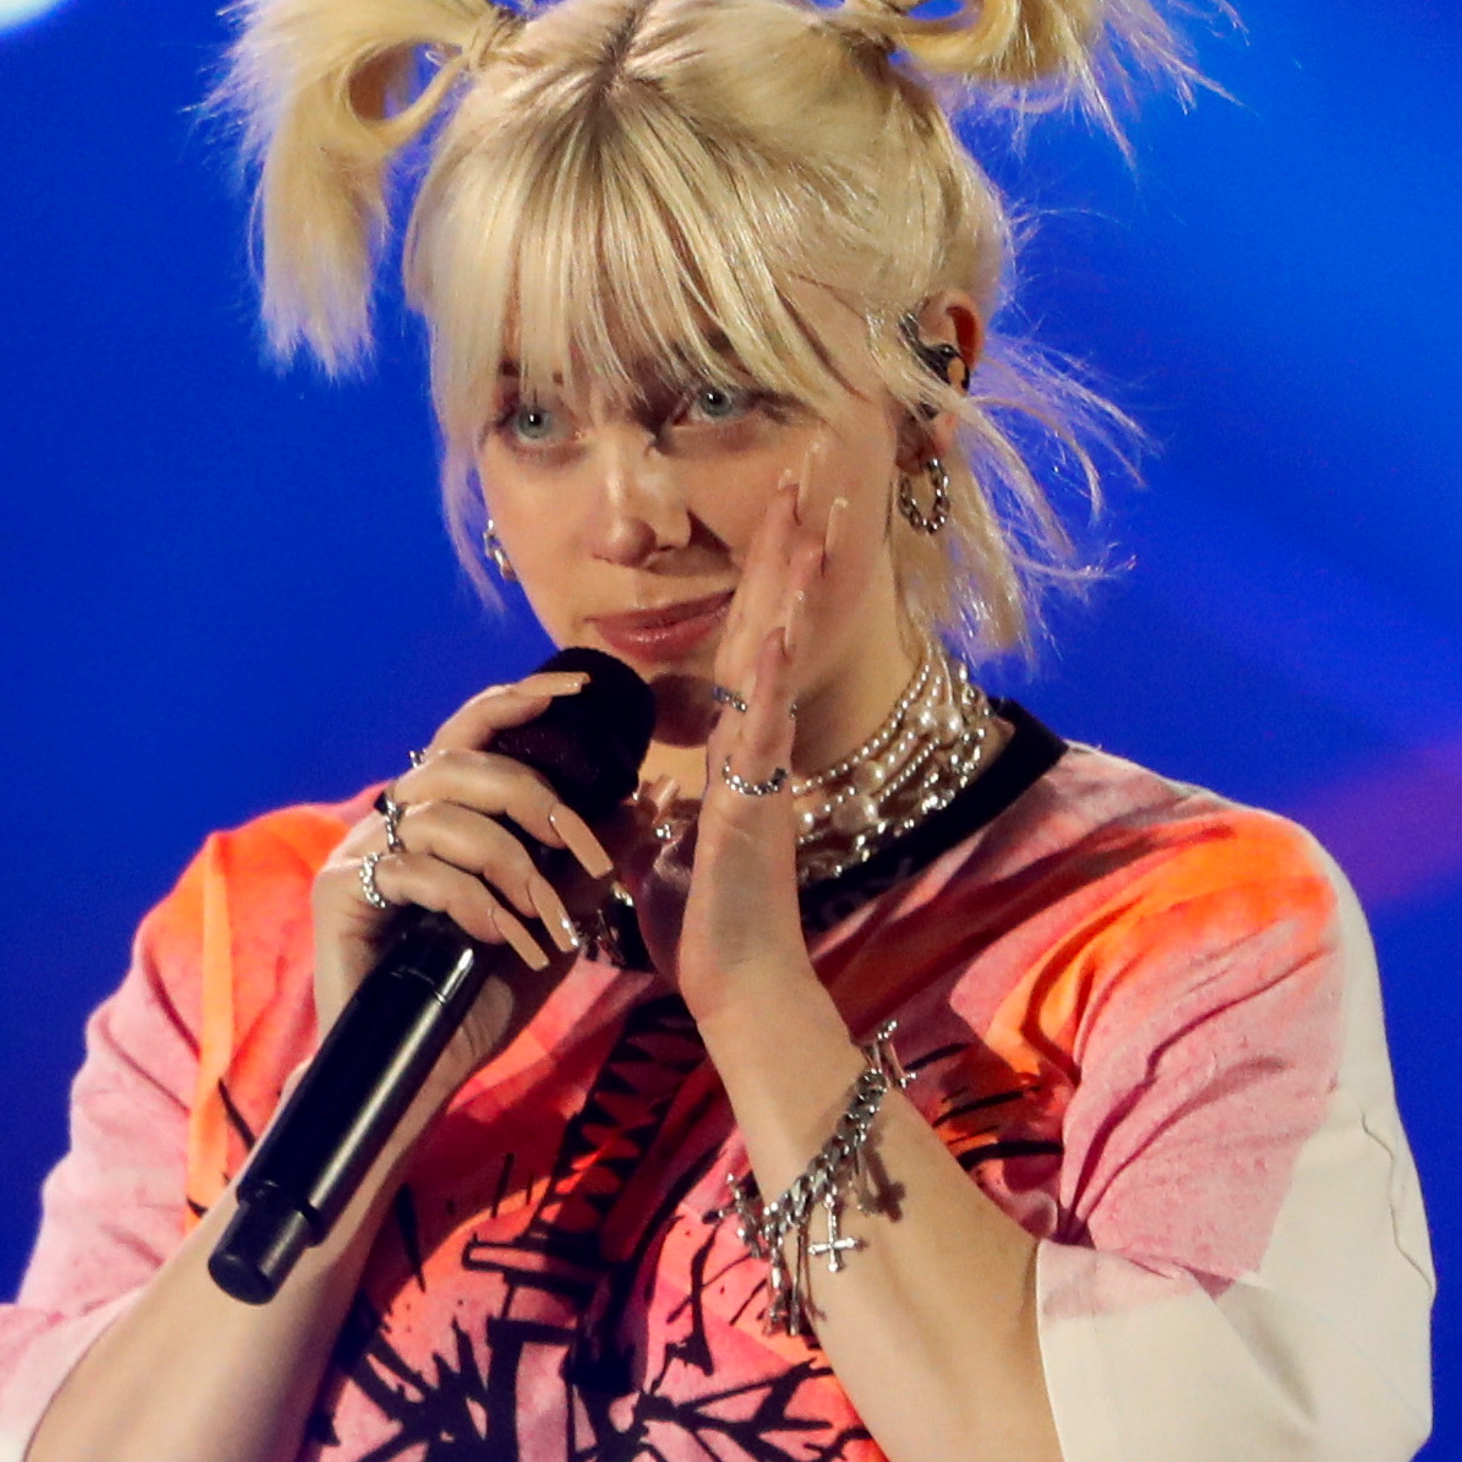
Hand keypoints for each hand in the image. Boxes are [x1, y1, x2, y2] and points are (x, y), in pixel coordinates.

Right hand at [305, 668, 628, 1044]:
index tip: (577, 689)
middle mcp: (394, 821)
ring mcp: (361, 853)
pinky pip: (416, 870)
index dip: (518, 698)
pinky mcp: (339, 893)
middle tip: (580, 852)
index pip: (471, 730)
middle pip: (459, 760)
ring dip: (510, 865)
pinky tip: (496, 938)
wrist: (416, 1072)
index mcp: (440, 815)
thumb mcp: (554, 922)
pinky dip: (470, 902)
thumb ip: (589, 861)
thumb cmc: (477, 997)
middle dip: (534, 798)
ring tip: (541, 921)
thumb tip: (648, 794)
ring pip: (444, 816)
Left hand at [675, 474, 858, 1007]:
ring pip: (776, 665)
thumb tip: (650, 794)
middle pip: (771, 628)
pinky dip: (765, 680)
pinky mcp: (753, 809)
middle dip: (787, 551)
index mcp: (733, 754)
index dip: (763, 579)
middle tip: (809, 475)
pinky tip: (773, 627)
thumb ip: (661, 814)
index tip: (779, 514)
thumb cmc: (704, 928)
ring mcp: (761, 775)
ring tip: (811, 522)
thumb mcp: (663, 854)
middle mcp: (755, 750)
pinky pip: (762, 733)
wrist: (733, 986)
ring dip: (791, 592)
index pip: (747, 645)